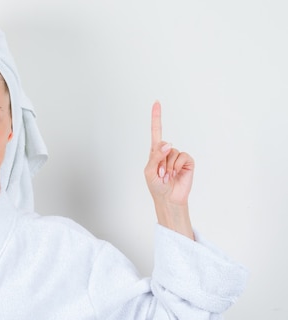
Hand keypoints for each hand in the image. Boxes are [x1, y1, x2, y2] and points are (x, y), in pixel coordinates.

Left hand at [144, 101, 194, 238]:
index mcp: (155, 153)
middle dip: (159, 161)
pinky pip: (182, 156)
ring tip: (167, 176)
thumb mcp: (149, 171)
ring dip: (168, 166)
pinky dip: (177, 166)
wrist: (169, 199)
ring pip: (172, 152)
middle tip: (160, 175)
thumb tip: (168, 144)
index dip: (157, 117)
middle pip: (162, 145)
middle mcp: (167, 152)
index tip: (157, 102)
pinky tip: (176, 174)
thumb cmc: (157, 186)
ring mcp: (177, 156)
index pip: (156, 132)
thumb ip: (155, 156)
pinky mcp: (187, 161)